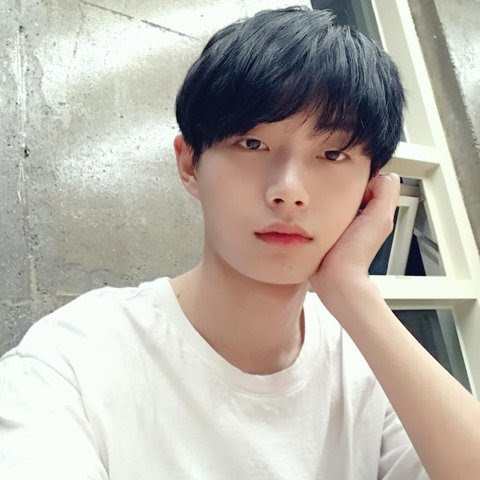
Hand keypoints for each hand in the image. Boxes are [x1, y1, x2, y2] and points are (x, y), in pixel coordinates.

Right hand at [309, 172, 399, 294]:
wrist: (335, 278)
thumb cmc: (355, 253)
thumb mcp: (379, 218)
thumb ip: (385, 194)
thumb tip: (383, 174)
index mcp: (376, 211)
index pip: (372, 180)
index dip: (362, 177)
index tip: (352, 180)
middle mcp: (362, 217)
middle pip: (354, 188)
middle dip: (346, 184)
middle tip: (337, 188)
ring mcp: (344, 223)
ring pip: (340, 197)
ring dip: (333, 195)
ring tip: (327, 199)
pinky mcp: (328, 229)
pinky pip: (326, 209)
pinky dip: (323, 206)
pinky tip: (319, 210)